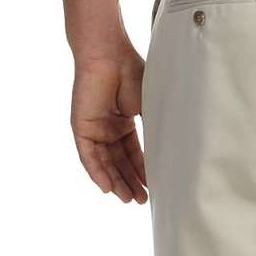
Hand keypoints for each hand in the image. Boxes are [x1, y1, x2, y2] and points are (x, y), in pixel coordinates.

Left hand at [71, 49, 147, 202]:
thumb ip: (156, 126)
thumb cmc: (132, 72)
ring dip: (116, 182)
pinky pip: (89, 157)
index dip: (143, 169)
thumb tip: (174, 148)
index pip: (134, 152)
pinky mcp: (81, 128)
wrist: (110, 55)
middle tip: (143, 200)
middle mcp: (108, 128)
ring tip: (130, 199)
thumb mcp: (149, 105)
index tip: (155, 185)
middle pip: (119, 162)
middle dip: (131, 181)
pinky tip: (108, 188)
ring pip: (105, 163)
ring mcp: (94, 129)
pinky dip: (98, 173)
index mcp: (124, 121)